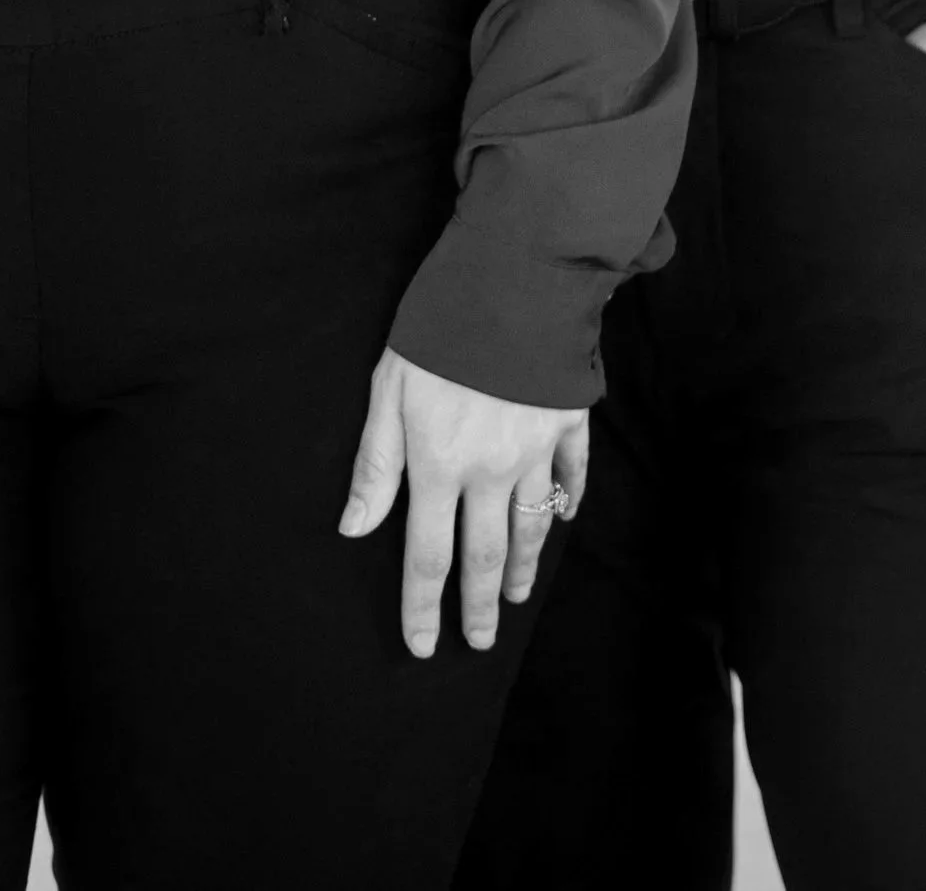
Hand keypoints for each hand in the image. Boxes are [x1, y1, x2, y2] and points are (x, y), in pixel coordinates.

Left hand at [338, 346, 586, 657]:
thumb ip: (375, 464)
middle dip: (478, 606)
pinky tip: (561, 520)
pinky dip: (567, 502)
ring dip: (521, 567)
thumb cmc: (439, 329)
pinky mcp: (568, 422)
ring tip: (514, 596)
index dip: (423, 606)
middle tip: (479, 643)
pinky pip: (571, 476)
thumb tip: (353, 529)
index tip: (422, 646)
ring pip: (531, 527)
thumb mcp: (389, 389)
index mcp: (439, 465)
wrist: (514, 279)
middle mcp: (490, 471)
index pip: (427, 556)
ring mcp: (536, 450)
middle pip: (484, 556)